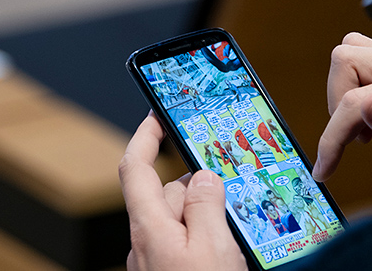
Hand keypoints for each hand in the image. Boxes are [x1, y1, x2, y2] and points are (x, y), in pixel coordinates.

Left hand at [119, 113, 246, 270]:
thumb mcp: (213, 248)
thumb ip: (207, 207)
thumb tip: (204, 178)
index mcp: (150, 228)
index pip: (135, 168)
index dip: (144, 136)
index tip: (157, 116)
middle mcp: (145, 241)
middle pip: (167, 194)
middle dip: (196, 186)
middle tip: (230, 186)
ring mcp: (154, 259)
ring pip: (179, 220)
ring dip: (204, 216)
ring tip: (236, 229)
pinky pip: (183, 242)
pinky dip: (203, 236)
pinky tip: (228, 250)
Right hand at [313, 32, 371, 199]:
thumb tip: (369, 106)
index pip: (361, 98)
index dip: (334, 135)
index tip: (325, 169)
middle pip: (351, 57)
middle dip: (336, 102)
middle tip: (354, 144)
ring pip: (357, 51)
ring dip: (345, 90)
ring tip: (363, 130)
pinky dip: (358, 84)